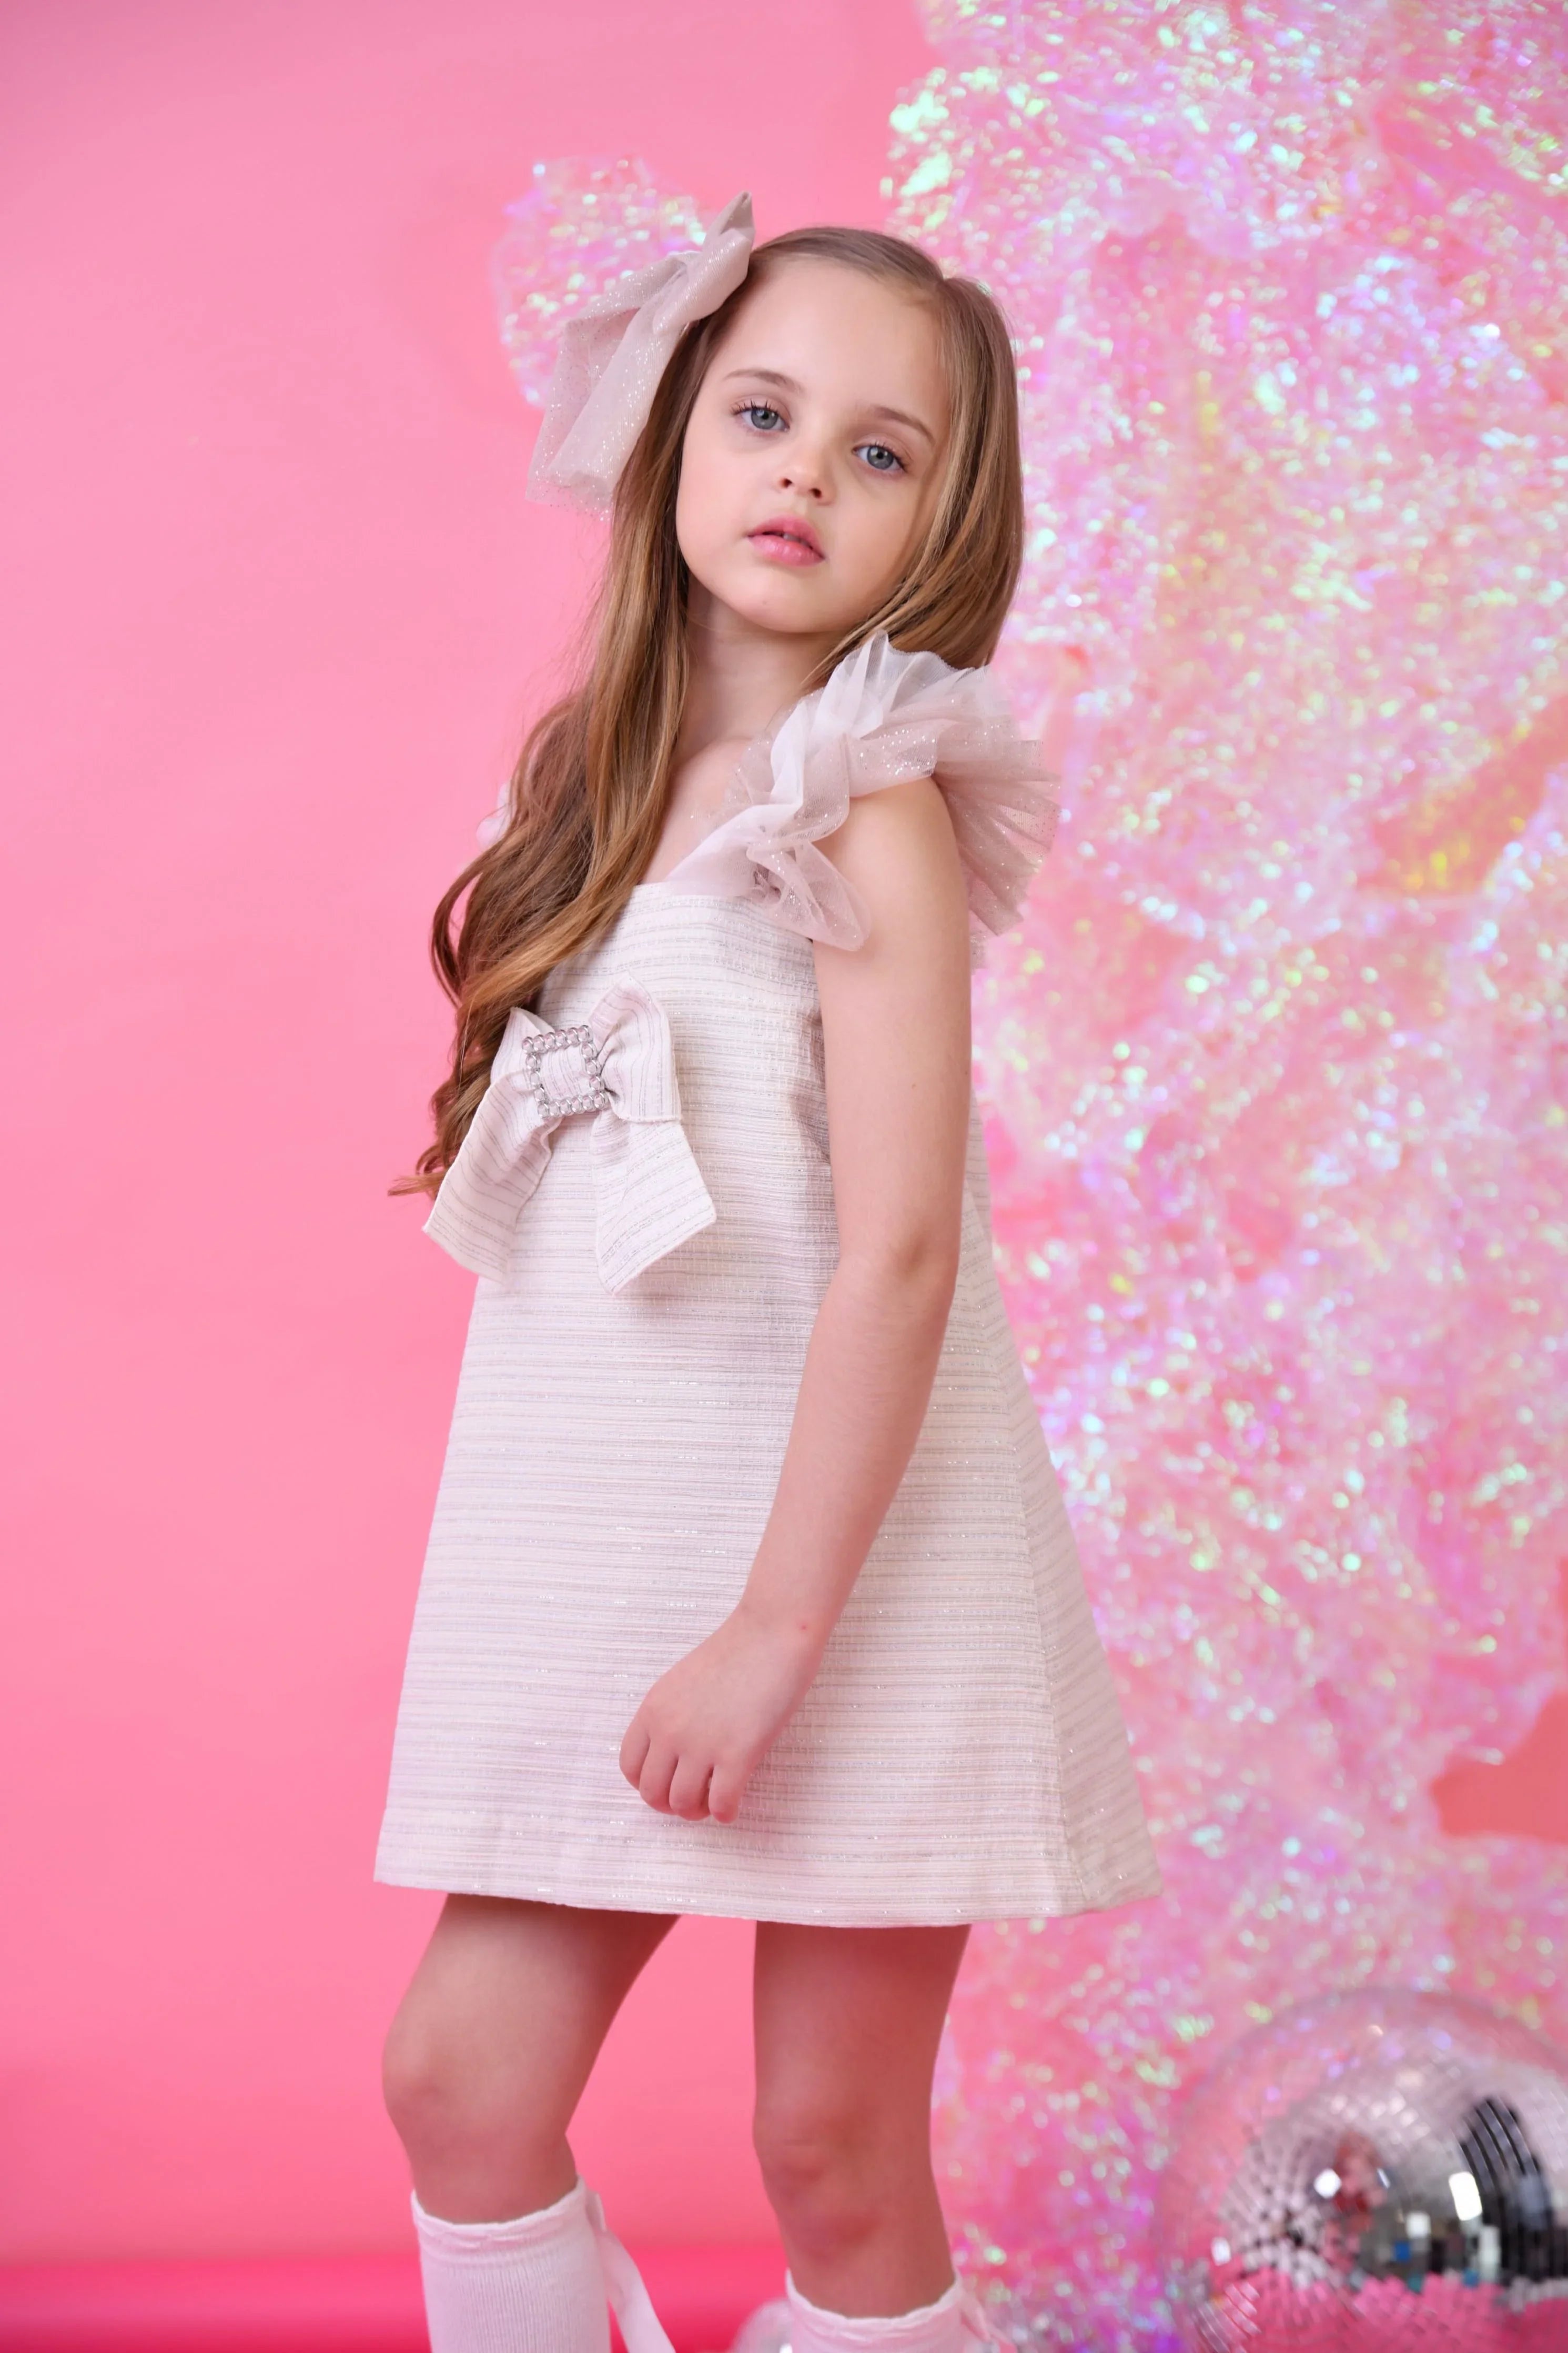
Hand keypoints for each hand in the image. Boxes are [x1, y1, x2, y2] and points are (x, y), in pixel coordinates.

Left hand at [619, 1605, 821, 1824]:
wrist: (772, 1632)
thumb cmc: (736, 1651)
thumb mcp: (683, 1681)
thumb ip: (671, 1715)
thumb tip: (674, 1758)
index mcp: (653, 1709)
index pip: (630, 1766)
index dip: (648, 1784)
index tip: (668, 1784)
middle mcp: (670, 1729)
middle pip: (652, 1793)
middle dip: (671, 1805)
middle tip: (694, 1800)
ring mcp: (702, 1743)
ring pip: (683, 1805)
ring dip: (698, 1811)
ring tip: (714, 1801)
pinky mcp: (738, 1753)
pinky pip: (722, 1804)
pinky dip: (726, 1813)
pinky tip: (734, 1804)